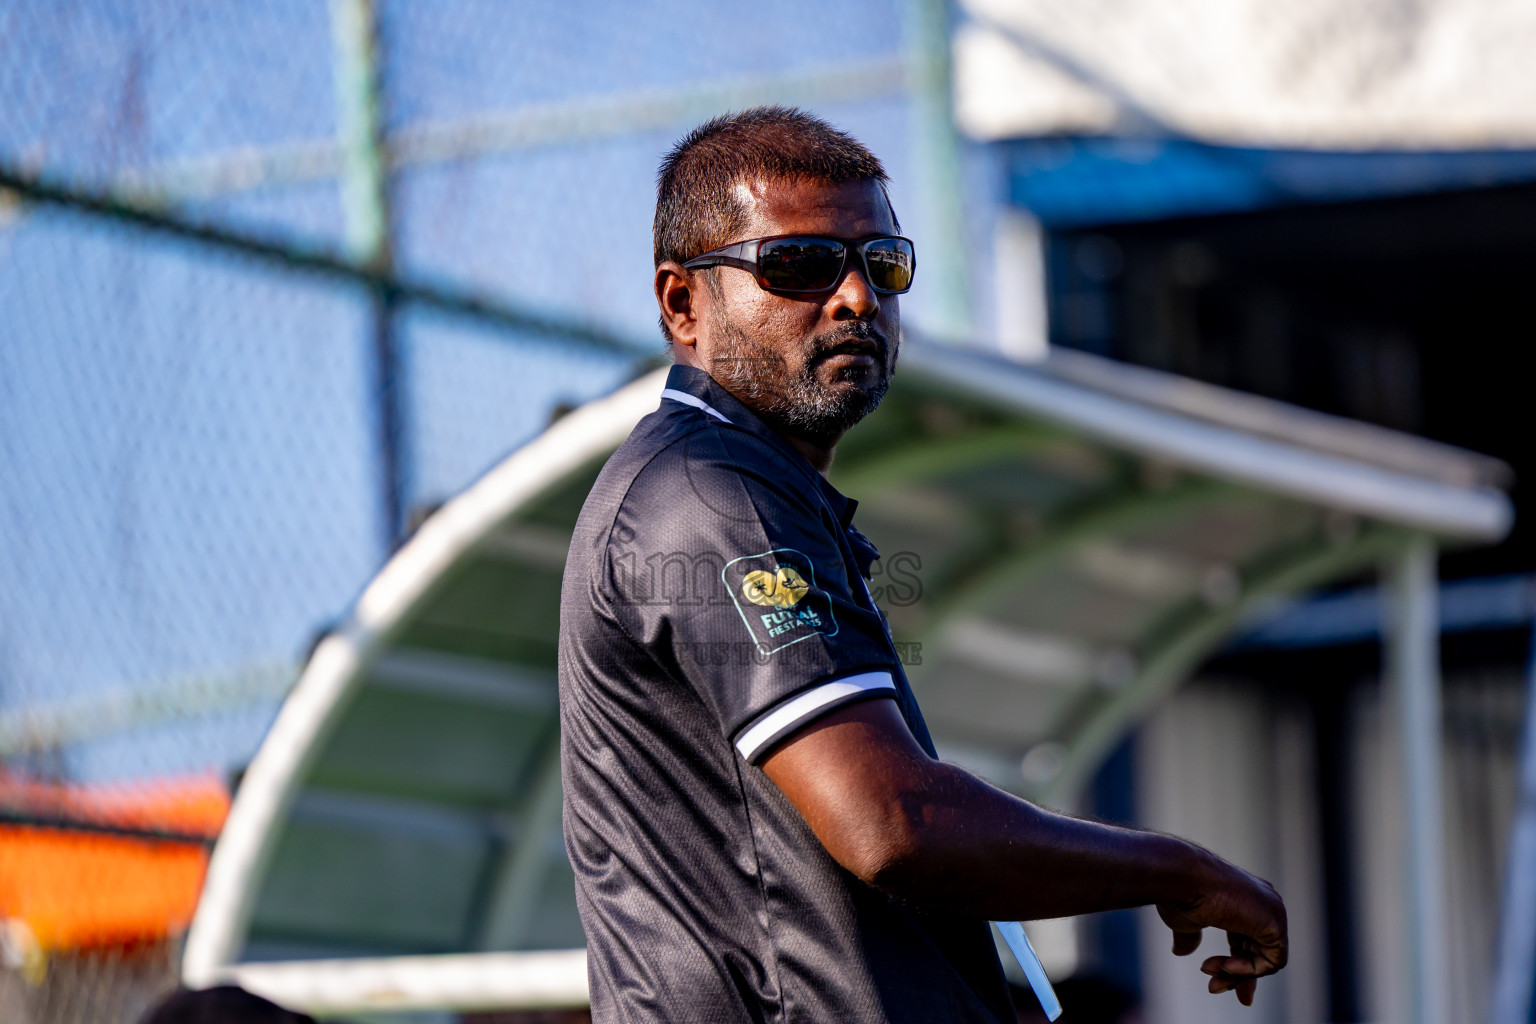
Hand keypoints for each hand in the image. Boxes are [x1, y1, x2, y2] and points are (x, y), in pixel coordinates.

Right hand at [1155, 858, 1286, 1006]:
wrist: (1183, 877)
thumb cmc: (1180, 893)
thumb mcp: (1186, 920)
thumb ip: (1191, 936)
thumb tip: (1180, 952)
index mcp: (1244, 898)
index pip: (1248, 939)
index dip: (1236, 963)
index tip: (1216, 983)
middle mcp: (1262, 902)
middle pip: (1257, 951)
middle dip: (1236, 975)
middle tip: (1214, 989)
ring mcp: (1272, 911)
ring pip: (1264, 959)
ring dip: (1235, 973)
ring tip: (1210, 972)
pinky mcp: (1276, 923)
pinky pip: (1273, 961)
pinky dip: (1250, 970)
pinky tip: (1227, 965)